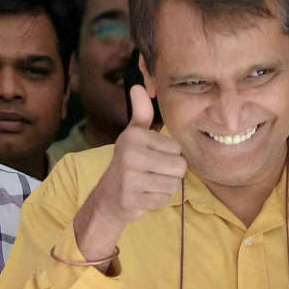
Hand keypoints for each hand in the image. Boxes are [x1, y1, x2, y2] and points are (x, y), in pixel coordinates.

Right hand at [73, 85, 186, 268]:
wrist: (108, 198)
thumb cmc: (128, 162)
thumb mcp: (134, 135)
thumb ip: (141, 112)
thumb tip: (137, 86)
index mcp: (134, 136)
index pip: (178, 149)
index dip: (171, 156)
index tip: (154, 158)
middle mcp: (130, 154)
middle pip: (179, 167)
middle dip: (171, 174)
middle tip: (153, 173)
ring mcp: (129, 178)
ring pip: (173, 185)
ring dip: (165, 188)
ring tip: (148, 184)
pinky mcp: (131, 200)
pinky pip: (163, 200)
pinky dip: (157, 201)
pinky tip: (144, 196)